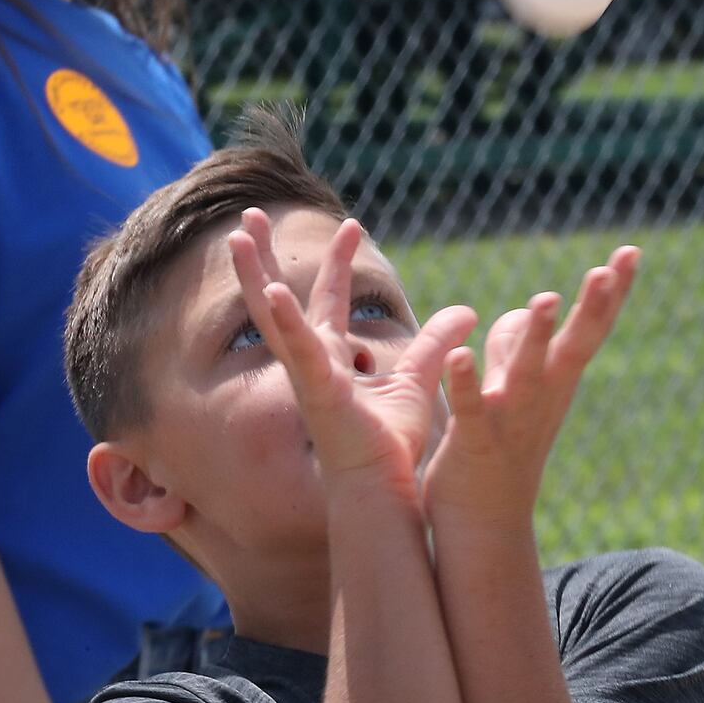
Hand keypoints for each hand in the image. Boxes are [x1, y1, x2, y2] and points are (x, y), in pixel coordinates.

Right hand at [228, 208, 476, 488]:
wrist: (381, 489)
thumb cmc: (391, 447)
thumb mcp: (419, 380)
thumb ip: (437, 343)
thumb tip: (468, 312)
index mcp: (332, 359)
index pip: (330, 298)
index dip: (339, 260)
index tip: (353, 223)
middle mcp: (311, 361)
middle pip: (280, 296)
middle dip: (262, 256)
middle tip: (248, 212)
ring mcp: (306, 375)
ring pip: (272, 315)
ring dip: (253, 274)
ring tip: (236, 235)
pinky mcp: (316, 392)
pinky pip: (298, 350)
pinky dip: (286, 319)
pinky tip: (272, 288)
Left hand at [423, 246, 639, 529]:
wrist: (484, 528)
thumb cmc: (499, 455)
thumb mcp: (514, 394)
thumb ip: (515, 350)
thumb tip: (524, 314)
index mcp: (554, 384)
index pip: (589, 330)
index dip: (611, 294)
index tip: (631, 251)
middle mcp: (542, 400)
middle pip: (575, 348)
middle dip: (593, 309)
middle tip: (610, 269)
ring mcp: (510, 422)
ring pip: (527, 375)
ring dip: (535, 338)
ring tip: (542, 300)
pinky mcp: (475, 443)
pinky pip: (470, 410)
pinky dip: (465, 383)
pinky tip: (460, 355)